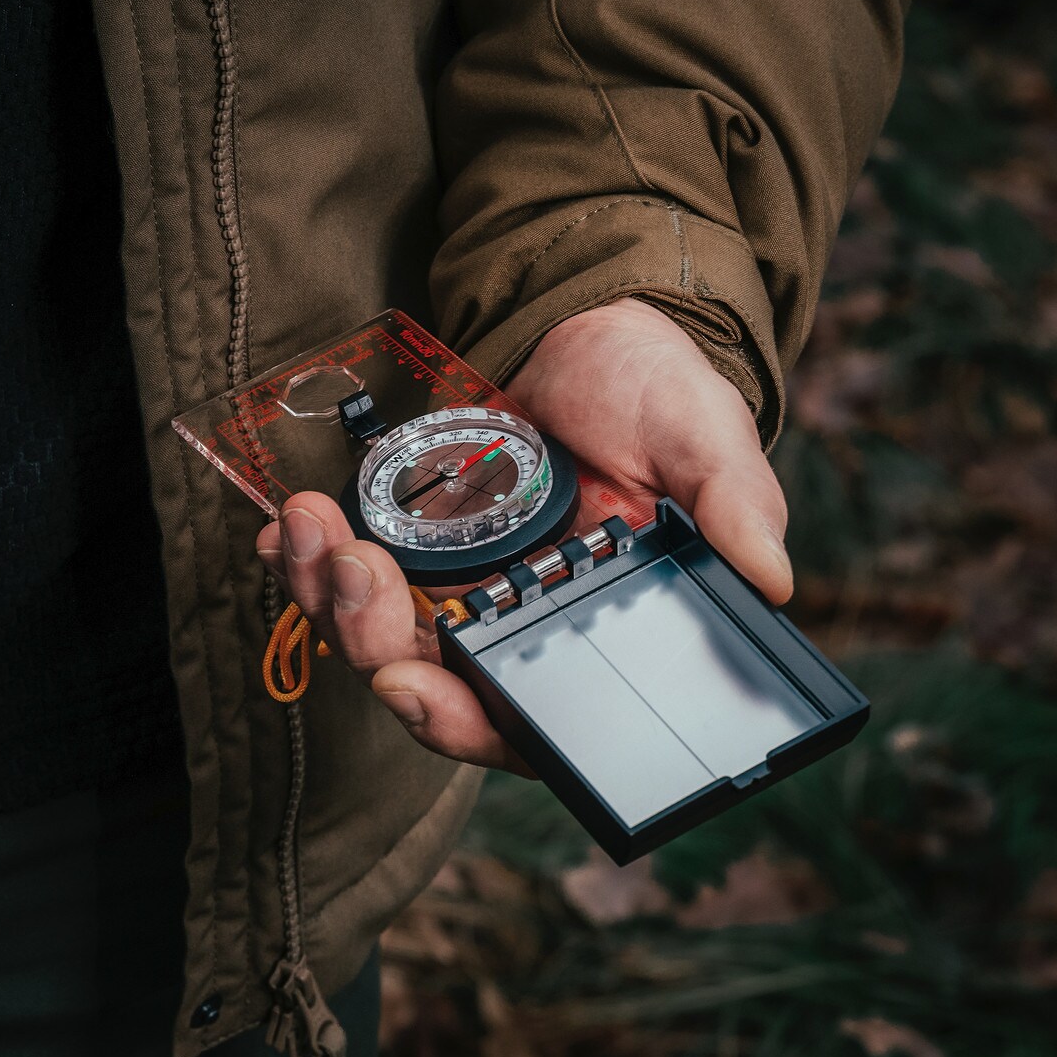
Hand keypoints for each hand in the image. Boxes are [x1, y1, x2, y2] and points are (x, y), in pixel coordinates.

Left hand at [255, 296, 791, 772]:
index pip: (524, 722)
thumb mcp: (709, 440)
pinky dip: (302, 560)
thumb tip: (773, 581)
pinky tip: (283, 526)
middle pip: (427, 684)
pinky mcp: (413, 542)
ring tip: (310, 524)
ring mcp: (459, 588)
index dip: (459, 724)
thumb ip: (736, 508)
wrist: (597, 332)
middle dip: (370, 641)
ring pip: (373, 634)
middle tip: (349, 570)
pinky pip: (344, 576)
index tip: (410, 686)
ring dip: (323, 594)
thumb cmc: (663, 398)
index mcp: (593, 636)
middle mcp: (520, 630)